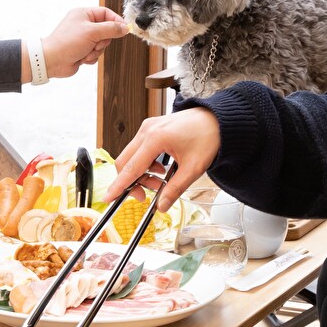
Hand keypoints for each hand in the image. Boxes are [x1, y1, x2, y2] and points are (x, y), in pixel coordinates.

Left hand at [37, 7, 128, 79]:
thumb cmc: (68, 42)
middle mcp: (83, 25)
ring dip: (96, 51)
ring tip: (86, 52)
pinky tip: (81, 58)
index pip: (106, 13)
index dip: (116, 21)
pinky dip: (91, 57)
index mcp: (84, 14)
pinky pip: (96, 53)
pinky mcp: (82, 50)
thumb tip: (125, 28)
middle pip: (106, 30)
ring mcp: (83, 38)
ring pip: (102, 44)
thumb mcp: (92, 32)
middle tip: (96, 44)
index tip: (125, 29)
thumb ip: (111, 29)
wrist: (52, 61)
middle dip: (103, 40)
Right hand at [102, 108, 220, 211]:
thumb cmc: (208, 137)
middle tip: (147, 195)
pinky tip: (161, 170)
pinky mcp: (150, 128)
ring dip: (140, 174)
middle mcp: (146, 130)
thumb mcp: (193, 168)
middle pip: (124, 162)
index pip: (130, 167)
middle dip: (132, 182)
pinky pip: (138, 150)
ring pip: (131, 157)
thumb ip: (175, 189)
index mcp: (155, 139)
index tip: (108, 198)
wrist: (218, 119)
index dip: (118, 186)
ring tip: (160, 182)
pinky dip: (145, 164)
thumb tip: (161, 206)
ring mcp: (147, 128)